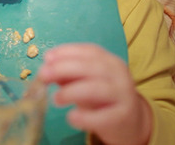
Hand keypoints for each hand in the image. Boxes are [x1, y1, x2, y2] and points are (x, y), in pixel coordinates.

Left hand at [37, 44, 151, 144]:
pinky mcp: (123, 117)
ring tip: (55, 99)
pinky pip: (103, 116)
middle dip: (63, 68)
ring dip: (71, 91)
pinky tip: (71, 117)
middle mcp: (119, 75)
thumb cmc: (103, 99)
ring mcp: (123, 95)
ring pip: (96, 89)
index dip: (67, 51)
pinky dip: (85, 117)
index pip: (89, 51)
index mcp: (110, 62)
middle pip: (91, 67)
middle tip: (43, 76)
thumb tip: (46, 69)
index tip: (47, 57)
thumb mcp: (86, 83)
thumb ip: (68, 75)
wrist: (130, 123)